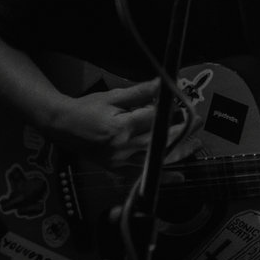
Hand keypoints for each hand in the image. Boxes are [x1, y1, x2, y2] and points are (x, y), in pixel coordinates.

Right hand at [53, 80, 200, 170]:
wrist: (62, 126)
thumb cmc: (86, 108)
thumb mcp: (113, 96)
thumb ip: (141, 92)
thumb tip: (163, 83)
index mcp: (119, 127)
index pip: (153, 120)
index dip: (172, 114)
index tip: (188, 108)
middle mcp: (120, 147)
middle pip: (158, 141)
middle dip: (182, 132)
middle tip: (198, 123)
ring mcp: (118, 161)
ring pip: (154, 160)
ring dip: (177, 153)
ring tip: (195, 145)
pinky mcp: (116, 169)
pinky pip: (142, 174)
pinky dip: (160, 174)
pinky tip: (177, 175)